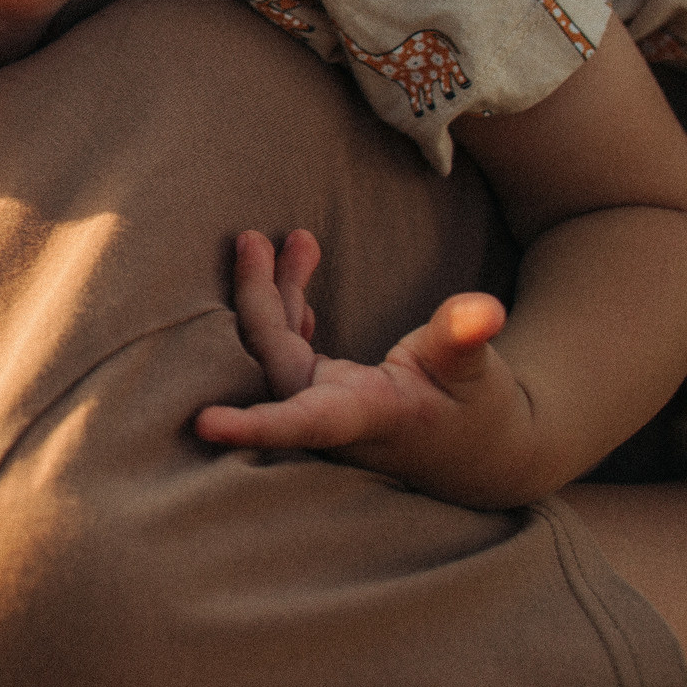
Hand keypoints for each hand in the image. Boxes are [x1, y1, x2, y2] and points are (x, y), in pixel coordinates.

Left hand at [196, 229, 542, 507]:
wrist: (480, 449)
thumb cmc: (478, 413)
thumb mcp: (476, 371)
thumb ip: (465, 337)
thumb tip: (484, 310)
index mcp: (364, 416)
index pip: (302, 421)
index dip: (254, 423)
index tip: (202, 424)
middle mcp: (330, 412)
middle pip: (272, 355)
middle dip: (256, 295)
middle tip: (251, 237)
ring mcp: (321, 400)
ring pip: (276, 344)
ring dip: (273, 291)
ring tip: (272, 238)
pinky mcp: (322, 388)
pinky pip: (289, 344)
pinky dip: (288, 304)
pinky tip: (291, 269)